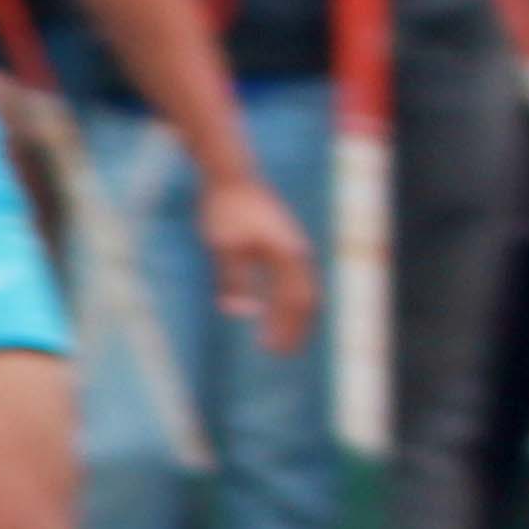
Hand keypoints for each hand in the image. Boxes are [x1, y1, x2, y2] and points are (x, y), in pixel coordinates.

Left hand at [199, 168, 319, 350]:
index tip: (273, 351)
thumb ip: (233, 279)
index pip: (295, 301)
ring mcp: (292, 246)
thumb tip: (239, 313)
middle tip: (280, 353)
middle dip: (294, 328)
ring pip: (300, 289)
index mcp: (288, 254)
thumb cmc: (224, 209)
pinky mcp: (281, 243)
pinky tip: (268, 308)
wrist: (230, 175)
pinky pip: (290, 278)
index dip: (287, 328)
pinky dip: (284, 298)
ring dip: (290, 315)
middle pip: (305, 299)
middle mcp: (297, 252)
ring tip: (277, 337)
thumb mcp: (224, 246)